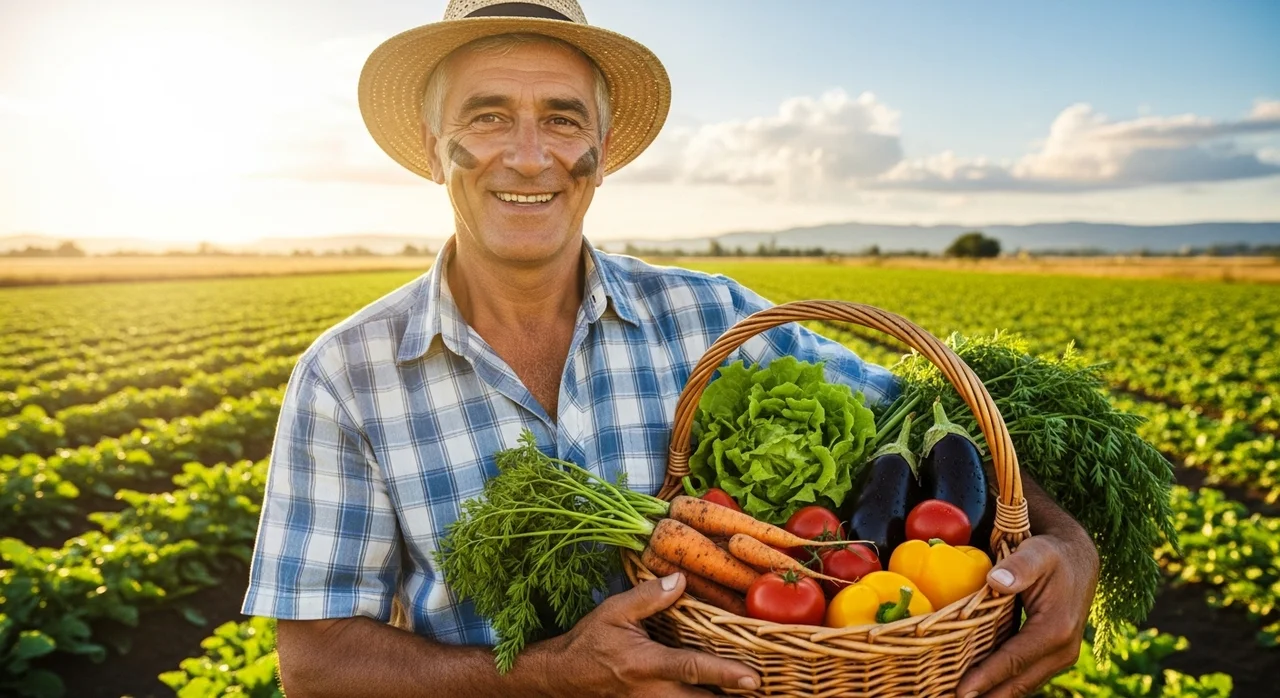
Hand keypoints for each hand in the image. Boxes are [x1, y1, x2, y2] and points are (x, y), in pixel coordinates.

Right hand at [548, 572, 760, 696]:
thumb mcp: (614, 612)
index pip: (693, 669)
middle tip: (764, 692)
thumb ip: (648, 597)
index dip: (725, 674)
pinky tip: (716, 694)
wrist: (564, 677)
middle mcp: (654, 693)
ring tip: (749, 696)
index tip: (754, 678)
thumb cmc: (589, 642)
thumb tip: (680, 580)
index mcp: (647, 665)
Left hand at [955, 530, 1098, 697]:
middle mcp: (1062, 651)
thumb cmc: (1051, 554)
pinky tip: (979, 689)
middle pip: (1019, 683)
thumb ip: (1018, 567)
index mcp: (1056, 629)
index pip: (1014, 660)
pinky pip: (1025, 677)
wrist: (1076, 560)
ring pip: (1022, 685)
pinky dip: (1002, 686)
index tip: (961, 690)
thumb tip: (995, 582)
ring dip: (994, 694)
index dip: (987, 676)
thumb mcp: (1036, 553)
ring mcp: (1059, 657)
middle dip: (987, 695)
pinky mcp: (1051, 657)